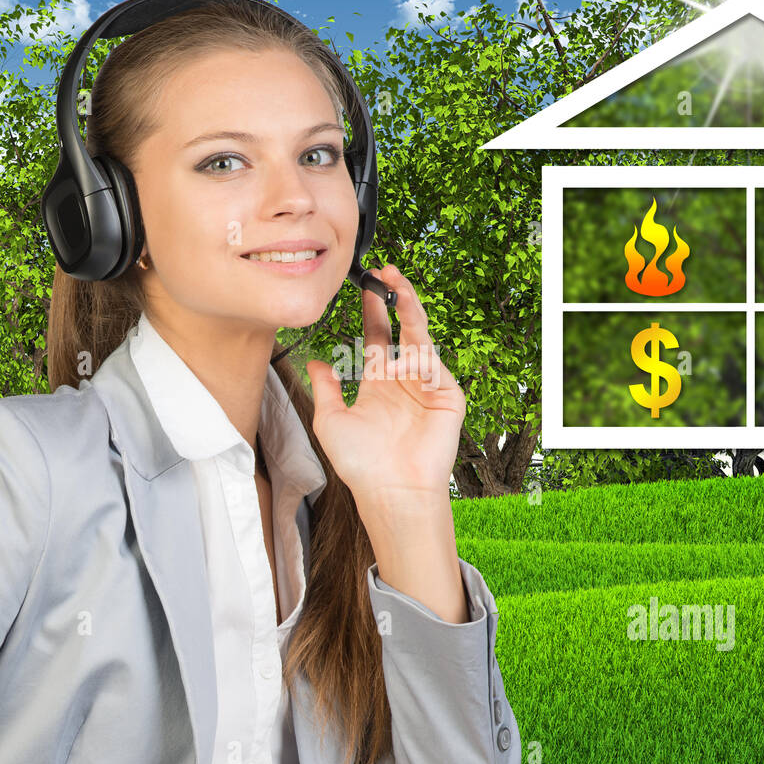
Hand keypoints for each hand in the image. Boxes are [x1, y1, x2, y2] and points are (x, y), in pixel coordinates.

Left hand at [305, 264, 465, 506]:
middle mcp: (404, 380)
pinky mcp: (447, 397)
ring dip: (411, 312)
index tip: (367, 284)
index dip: (374, 309)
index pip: (378, 335)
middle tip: (388, 271)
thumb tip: (315, 362)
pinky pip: (434, 366)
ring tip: (398, 289)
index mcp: (379, 382)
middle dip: (398, 297)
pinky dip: (417, 358)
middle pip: (404, 328)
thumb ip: (325, 388)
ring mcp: (428, 387)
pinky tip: (398, 362)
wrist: (390, 491)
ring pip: (422, 338)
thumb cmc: (361, 464)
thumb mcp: (330, 420)